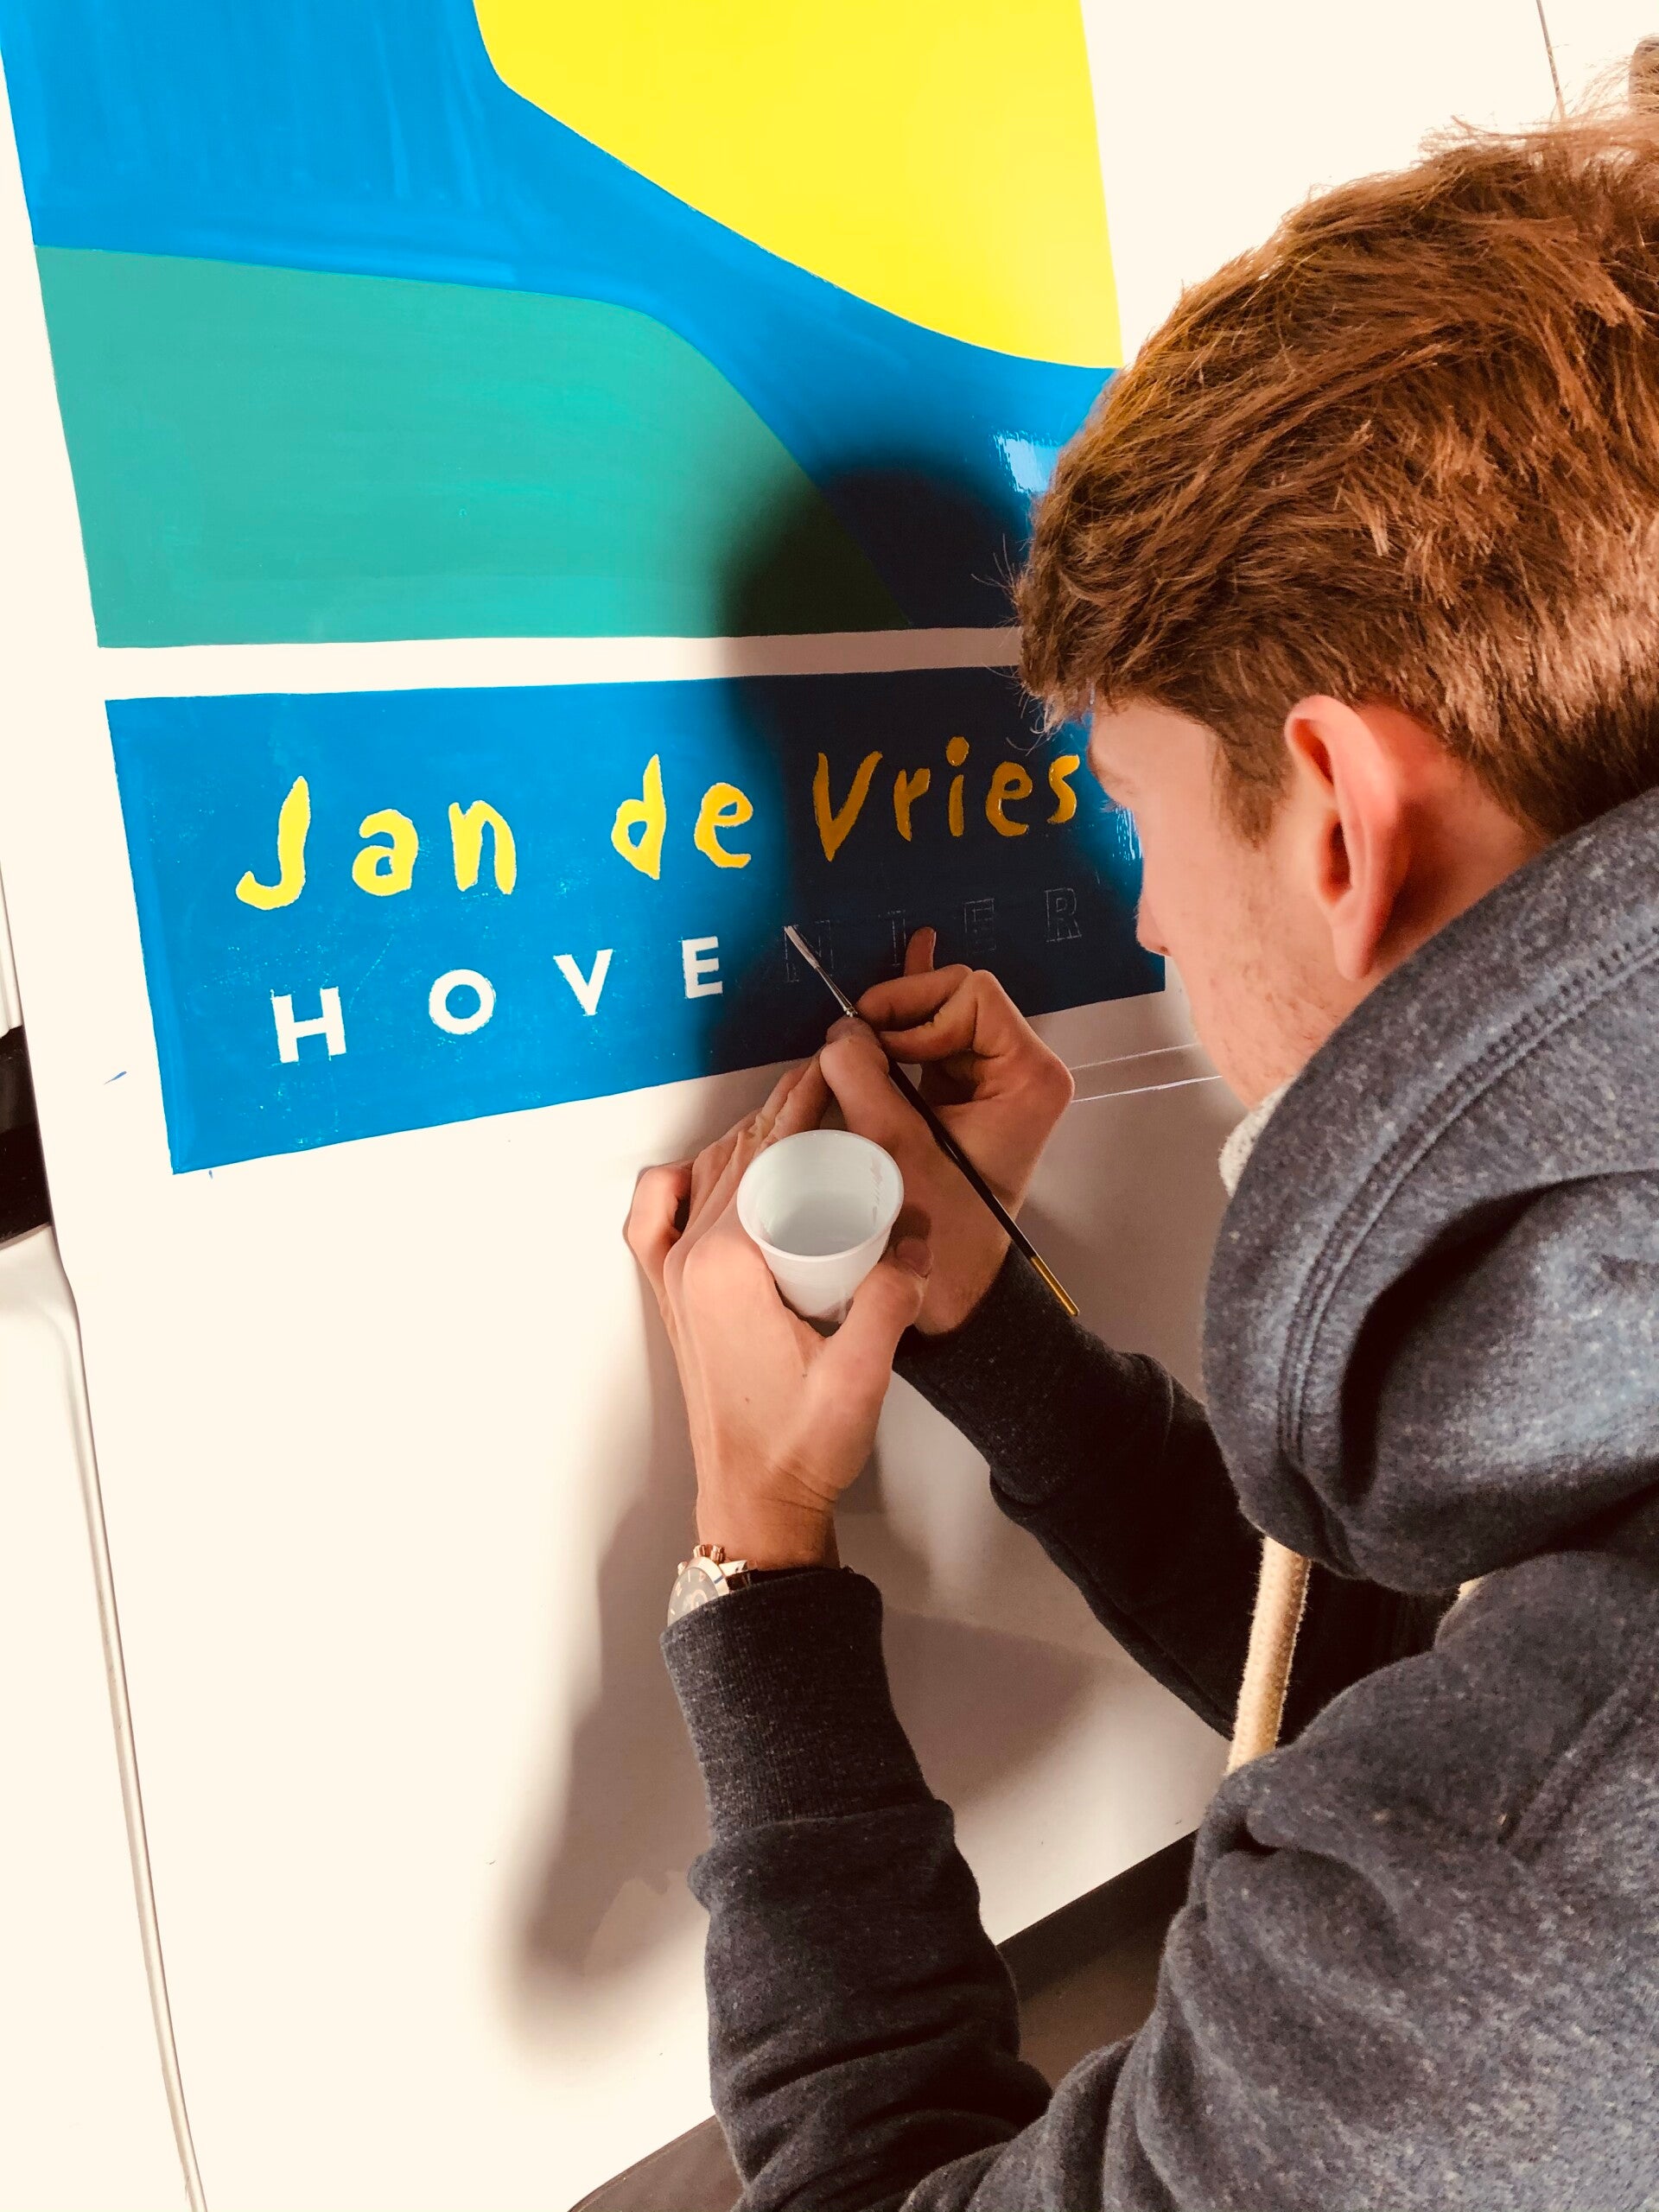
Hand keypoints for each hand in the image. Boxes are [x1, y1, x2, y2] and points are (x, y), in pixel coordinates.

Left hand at [626, 1060, 931, 1567]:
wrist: (755, 1503)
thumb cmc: (798, 1447)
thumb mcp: (862, 1372)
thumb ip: (893, 1295)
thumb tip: (918, 1232)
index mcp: (726, 1265)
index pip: (766, 1154)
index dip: (804, 1104)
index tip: (837, 1071)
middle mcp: (689, 1260)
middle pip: (738, 1155)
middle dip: (785, 1109)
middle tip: (832, 1080)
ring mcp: (674, 1278)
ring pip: (707, 1175)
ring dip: (749, 1137)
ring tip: (798, 1114)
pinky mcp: (674, 1299)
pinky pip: (658, 1215)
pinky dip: (684, 1181)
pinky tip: (715, 1174)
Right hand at [823, 930, 1073, 1334]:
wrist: (953, 1288)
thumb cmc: (938, 1230)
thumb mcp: (896, 1150)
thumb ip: (865, 1081)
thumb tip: (841, 1033)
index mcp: (1029, 1078)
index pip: (973, 993)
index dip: (918, 1009)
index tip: (881, 1050)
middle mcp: (1019, 1070)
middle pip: (954, 997)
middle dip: (899, 1015)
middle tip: (855, 1049)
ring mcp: (991, 1079)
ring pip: (936, 1016)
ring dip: (890, 1027)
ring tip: (852, 1046)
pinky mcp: (961, 1092)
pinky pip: (932, 1037)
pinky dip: (909, 1016)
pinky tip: (902, 965)